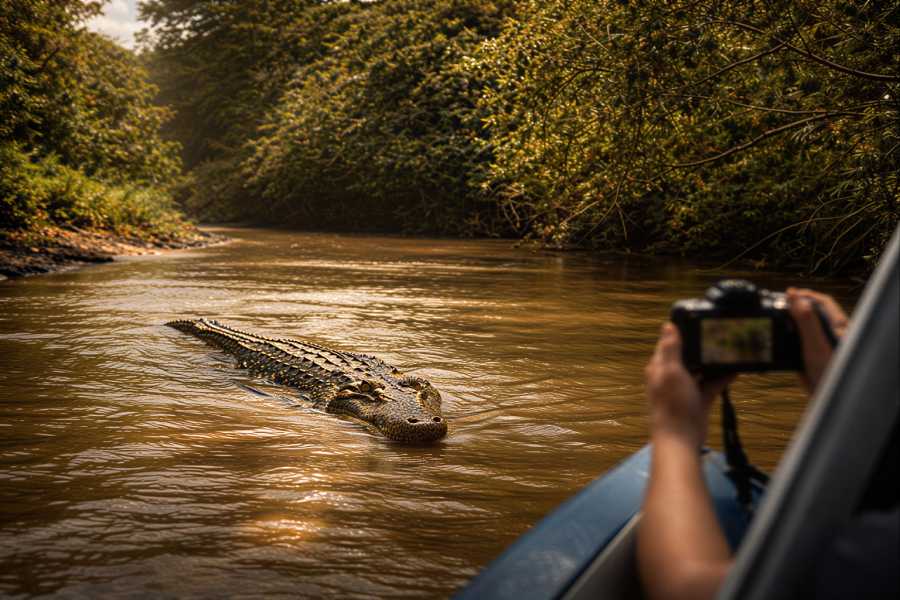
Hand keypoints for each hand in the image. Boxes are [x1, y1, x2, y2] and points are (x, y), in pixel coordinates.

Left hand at [645, 323, 734, 447]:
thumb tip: (668, 325)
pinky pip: (711, 384)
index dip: (681, 332)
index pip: (668, 344)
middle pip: (687, 356)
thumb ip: (671, 349)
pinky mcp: (698, 400)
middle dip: (701, 346)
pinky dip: (721, 378)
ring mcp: (685, 389)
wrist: (680, 438)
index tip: (698, 320)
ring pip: (700, 370)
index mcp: (659, 367)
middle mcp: (670, 376)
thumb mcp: (671, 372)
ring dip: (713, 362)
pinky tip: (736, 370)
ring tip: (730, 349)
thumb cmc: (672, 404)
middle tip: (720, 334)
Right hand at [787, 288, 848, 393]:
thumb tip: (795, 297)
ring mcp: (822, 346)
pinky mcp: (813, 358)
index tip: (788, 292)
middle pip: (813, 314)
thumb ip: (807, 321)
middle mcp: (832, 335)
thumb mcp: (816, 345)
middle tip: (777, 305)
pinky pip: (800, 344)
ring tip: (776, 320)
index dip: (805, 295)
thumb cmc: (831, 375)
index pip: (823, 303)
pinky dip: (789, 339)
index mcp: (838, 328)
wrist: (830, 401)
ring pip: (806, 328)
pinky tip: (779, 341)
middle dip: (795, 307)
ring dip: (791, 323)